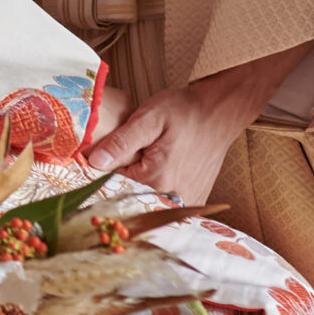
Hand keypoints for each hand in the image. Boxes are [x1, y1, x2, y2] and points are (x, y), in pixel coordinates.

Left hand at [82, 44, 311, 203]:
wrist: (219, 113)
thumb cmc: (184, 112)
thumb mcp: (148, 119)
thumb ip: (121, 142)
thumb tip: (95, 162)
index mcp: (156, 179)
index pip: (113, 185)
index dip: (103, 170)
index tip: (101, 156)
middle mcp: (172, 197)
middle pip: (131, 195)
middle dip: (124, 177)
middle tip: (133, 153)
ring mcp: (186, 201)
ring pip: (149, 200)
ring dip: (141, 185)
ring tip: (149, 159)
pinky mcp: (195, 200)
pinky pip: (167, 202)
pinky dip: (158, 190)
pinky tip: (160, 169)